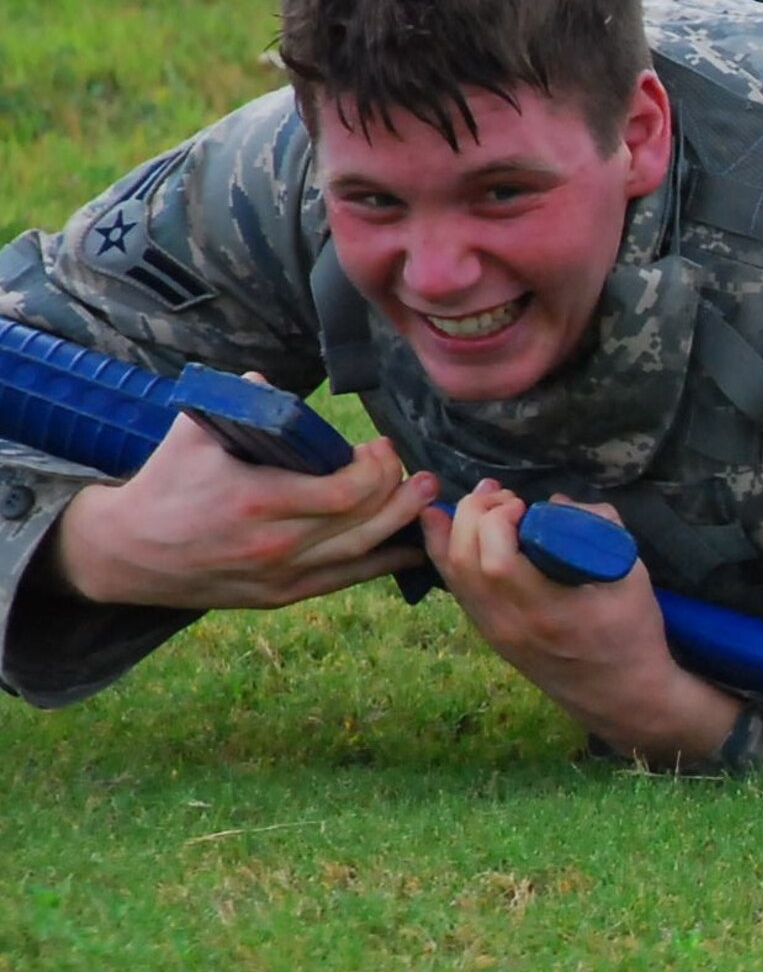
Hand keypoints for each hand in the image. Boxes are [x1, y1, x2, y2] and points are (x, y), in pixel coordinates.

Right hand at [54, 408, 436, 608]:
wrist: (127, 552)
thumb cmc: (166, 484)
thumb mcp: (194, 433)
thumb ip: (237, 401)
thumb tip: (267, 376)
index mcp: (257, 501)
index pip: (346, 492)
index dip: (377, 470)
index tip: (379, 447)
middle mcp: (274, 545)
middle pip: (364, 522)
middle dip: (400, 492)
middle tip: (417, 471)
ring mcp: (280, 576)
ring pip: (361, 553)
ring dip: (401, 524)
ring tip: (425, 497)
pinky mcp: (281, 595)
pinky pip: (344, 580)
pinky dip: (382, 563)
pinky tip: (409, 548)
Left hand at [420, 482, 741, 765]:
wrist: (622, 695)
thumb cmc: (633, 635)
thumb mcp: (633, 577)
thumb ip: (601, 529)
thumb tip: (558, 500)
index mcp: (547, 611)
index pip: (496, 561)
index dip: (498, 520)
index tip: (525, 503)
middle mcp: (510, 624)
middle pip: (463, 562)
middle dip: (474, 514)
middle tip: (502, 495)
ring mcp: (495, 633)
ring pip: (451, 575)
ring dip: (456, 528)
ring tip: (480, 500)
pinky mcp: (491, 634)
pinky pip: (457, 588)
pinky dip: (448, 552)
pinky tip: (450, 527)